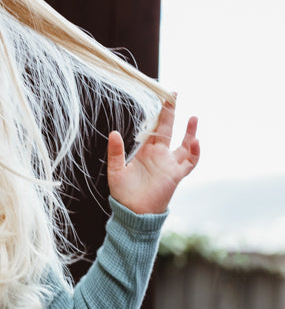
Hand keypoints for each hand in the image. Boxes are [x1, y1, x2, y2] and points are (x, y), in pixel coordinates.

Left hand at [107, 98, 199, 214]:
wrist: (133, 213)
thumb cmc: (123, 194)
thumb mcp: (116, 171)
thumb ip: (116, 152)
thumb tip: (113, 132)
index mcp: (145, 151)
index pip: (154, 127)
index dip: (159, 113)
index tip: (163, 97)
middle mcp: (159, 155)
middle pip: (169, 129)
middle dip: (172, 113)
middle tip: (175, 95)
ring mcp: (169, 164)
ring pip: (184, 145)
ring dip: (190, 132)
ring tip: (193, 118)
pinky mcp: (176, 175)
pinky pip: (190, 162)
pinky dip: (194, 152)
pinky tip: (195, 141)